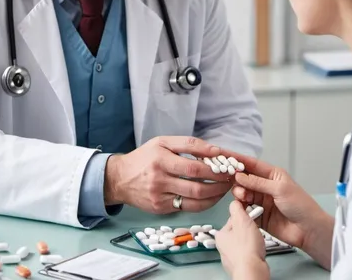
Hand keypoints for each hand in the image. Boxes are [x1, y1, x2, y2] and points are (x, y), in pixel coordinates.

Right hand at [104, 136, 231, 212]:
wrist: (120, 178)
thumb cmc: (144, 157)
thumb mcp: (162, 142)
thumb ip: (188, 144)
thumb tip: (214, 150)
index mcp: (160, 159)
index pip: (193, 166)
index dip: (214, 168)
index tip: (228, 166)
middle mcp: (159, 179)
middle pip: (196, 186)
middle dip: (219, 184)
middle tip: (231, 178)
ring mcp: (159, 197)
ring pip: (194, 201)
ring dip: (215, 195)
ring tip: (225, 187)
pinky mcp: (160, 209)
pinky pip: (187, 208)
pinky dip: (203, 204)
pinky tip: (211, 197)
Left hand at [216, 200, 269, 279]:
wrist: (252, 270)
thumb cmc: (246, 247)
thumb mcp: (241, 220)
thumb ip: (237, 208)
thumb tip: (235, 202)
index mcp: (220, 235)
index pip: (232, 220)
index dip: (244, 217)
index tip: (252, 218)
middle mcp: (223, 248)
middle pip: (238, 232)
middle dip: (248, 230)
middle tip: (255, 231)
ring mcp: (231, 258)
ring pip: (243, 243)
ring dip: (251, 241)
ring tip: (257, 242)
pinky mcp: (240, 266)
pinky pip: (247, 255)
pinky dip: (253, 252)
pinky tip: (257, 252)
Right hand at [220, 151, 333, 268]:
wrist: (309, 231)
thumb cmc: (301, 205)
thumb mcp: (280, 189)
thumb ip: (258, 182)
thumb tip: (239, 175)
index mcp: (272, 175)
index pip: (251, 164)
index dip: (237, 160)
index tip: (224, 156)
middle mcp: (264, 186)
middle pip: (244, 179)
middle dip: (237, 179)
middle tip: (233, 182)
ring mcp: (261, 201)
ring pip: (242, 193)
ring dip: (239, 193)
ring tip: (243, 197)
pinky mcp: (258, 215)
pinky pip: (244, 208)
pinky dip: (241, 207)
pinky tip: (242, 207)